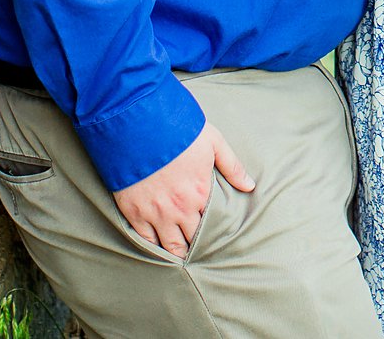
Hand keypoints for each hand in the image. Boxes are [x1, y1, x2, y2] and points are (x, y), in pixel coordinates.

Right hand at [111, 121, 254, 258]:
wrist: (138, 125)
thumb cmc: (178, 131)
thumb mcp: (213, 142)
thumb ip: (232, 166)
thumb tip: (249, 186)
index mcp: (200, 192)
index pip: (212, 224)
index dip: (214, 232)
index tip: (215, 238)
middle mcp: (180, 208)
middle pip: (192, 240)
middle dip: (196, 247)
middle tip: (199, 253)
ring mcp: (155, 213)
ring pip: (169, 246)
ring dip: (177, 253)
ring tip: (182, 258)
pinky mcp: (134, 213)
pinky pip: (145, 241)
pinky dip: (152, 248)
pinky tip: (157, 251)